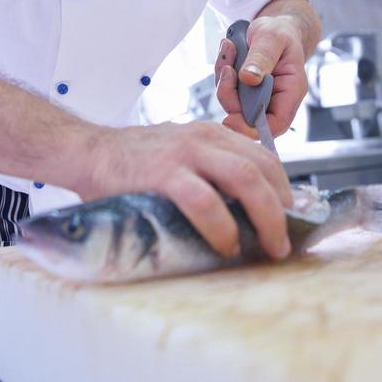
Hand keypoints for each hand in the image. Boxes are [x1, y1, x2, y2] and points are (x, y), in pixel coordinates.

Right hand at [79, 120, 292, 260]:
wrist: (88, 152)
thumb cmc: (134, 164)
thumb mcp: (180, 155)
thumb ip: (209, 171)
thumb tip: (245, 211)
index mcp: (212, 134)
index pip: (264, 156)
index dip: (285, 189)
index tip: (293, 218)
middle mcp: (204, 138)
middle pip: (263, 167)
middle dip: (284, 207)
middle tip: (287, 240)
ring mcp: (185, 153)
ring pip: (244, 178)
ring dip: (267, 216)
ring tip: (270, 247)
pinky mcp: (162, 173)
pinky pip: (203, 200)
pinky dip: (222, 226)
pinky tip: (228, 245)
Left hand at [215, 15, 307, 138]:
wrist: (275, 27)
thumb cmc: (280, 32)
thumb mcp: (273, 37)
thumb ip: (262, 57)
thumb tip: (249, 78)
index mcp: (291, 90)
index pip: (277, 123)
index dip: (253, 128)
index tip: (230, 119)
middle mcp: (275, 99)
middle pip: (248, 116)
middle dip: (230, 94)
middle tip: (227, 67)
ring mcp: (258, 97)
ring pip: (233, 104)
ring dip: (224, 79)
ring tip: (229, 50)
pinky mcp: (244, 91)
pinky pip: (226, 90)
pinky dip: (222, 72)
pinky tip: (228, 51)